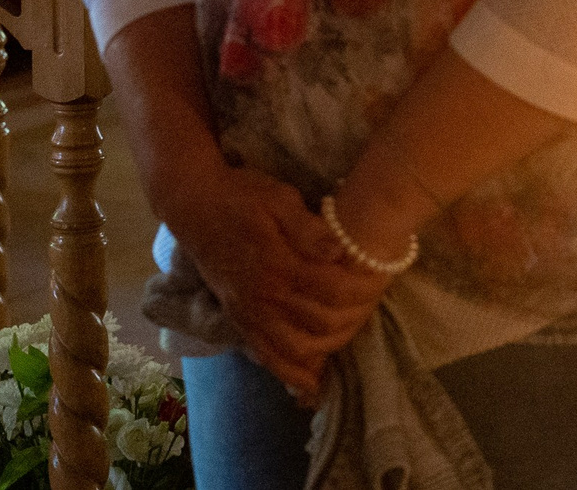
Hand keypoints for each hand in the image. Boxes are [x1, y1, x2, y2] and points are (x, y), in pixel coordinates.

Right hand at [155, 163, 391, 401]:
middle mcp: (261, 298)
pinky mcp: (238, 319)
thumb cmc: (240, 196)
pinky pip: (265, 356)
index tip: (383, 277)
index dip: (364, 289)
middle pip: (321, 325)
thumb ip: (307, 227)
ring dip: (328, 349)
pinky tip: (310, 381)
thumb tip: (338, 250)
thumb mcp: (278, 198)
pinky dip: (289, 372)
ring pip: (294, 350)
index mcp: (277, 266)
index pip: (334, 291)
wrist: (193, 206)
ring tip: (352, 333)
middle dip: (355, 318)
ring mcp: (247, 313)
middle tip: (375, 301)